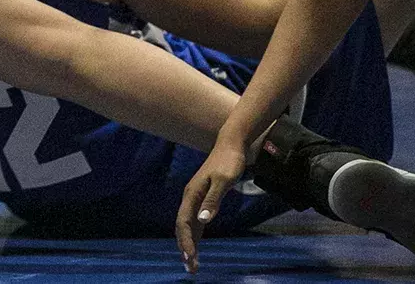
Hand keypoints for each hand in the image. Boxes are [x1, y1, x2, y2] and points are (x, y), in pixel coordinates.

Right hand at [176, 133, 248, 272]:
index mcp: (192, 193)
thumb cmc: (229, 162)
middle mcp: (190, 197)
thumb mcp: (224, 181)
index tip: (189, 258)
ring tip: (193, 263)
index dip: (186, 241)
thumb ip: (213, 200)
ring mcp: (196, 197)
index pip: (184, 222)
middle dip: (186, 247)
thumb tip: (202, 221)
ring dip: (190, 244)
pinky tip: (198, 245)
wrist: (231, 145)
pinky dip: (195, 235)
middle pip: (183, 226)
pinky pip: (195, 221)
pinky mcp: (203, 198)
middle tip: (191, 268)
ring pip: (188, 225)